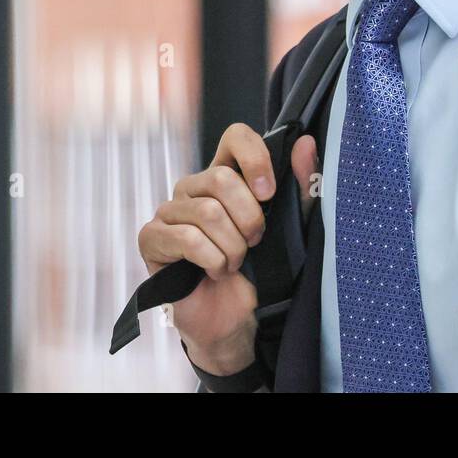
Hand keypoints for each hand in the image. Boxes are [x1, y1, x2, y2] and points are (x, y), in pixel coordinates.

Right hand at [137, 123, 316, 374]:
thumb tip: (305, 143)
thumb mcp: (290, 229)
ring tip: (234, 263)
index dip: (254, 157)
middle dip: (248, 218)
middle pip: (221, 178)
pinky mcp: (152, 238)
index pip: (235, 136)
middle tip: (255, 242)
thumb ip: (300, 187)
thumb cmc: (259, 272)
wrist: (236, 320)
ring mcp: (169, 211)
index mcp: (226, 175)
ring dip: (232, 247)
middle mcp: (194, 187)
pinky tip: (214, 272)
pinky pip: (187, 238)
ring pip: (207, 212)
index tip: (268, 192)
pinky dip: (212, 260)